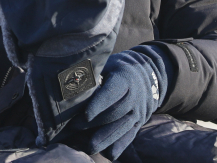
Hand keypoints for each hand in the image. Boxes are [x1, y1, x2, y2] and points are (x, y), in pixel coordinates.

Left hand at [70, 46, 167, 160]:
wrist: (147, 74)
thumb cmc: (117, 68)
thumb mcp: (107, 63)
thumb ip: (92, 72)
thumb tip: (69, 79)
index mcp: (125, 78)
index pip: (112, 92)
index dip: (99, 104)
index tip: (85, 114)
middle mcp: (134, 96)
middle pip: (115, 113)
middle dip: (94, 123)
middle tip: (73, 128)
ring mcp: (138, 112)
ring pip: (122, 128)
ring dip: (104, 139)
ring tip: (87, 146)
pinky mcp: (139, 124)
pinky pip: (129, 137)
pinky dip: (118, 147)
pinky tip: (106, 153)